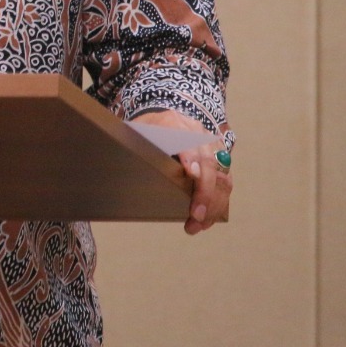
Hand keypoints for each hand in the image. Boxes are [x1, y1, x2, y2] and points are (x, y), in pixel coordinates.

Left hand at [131, 109, 231, 235]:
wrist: (159, 124)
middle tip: (195, 215)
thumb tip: (121, 164)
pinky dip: (217, 204)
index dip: (190, 156)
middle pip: (208, 161)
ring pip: (221, 176)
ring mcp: (210, 145)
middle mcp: (196, 132)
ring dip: (212, 204)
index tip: (191, 174)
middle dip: (204, 192)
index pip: (186, 138)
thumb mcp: (133, 136)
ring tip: (197, 224)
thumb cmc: (142, 135)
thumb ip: (132, 146)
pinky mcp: (218, 160)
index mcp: (172, 122)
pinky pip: (224, 183)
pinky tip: (205, 220)